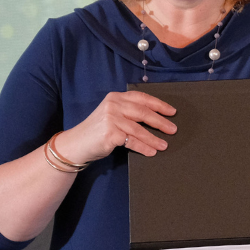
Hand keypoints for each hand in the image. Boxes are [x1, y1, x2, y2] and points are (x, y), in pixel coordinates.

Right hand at [56, 91, 176, 163]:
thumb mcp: (112, 115)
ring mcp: (111, 118)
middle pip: (143, 112)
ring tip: (165, 145)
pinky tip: (152, 152)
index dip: (159, 104)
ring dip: (154, 138)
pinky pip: (132, 141)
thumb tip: (156, 118)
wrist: (76, 145)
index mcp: (116, 97)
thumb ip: (128, 112)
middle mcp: (113, 105)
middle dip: (160, 122)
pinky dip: (144, 147)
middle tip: (173, 129)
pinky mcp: (110, 133)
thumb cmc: (97, 131)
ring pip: (139, 129)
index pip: (142, 98)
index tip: (172, 111)